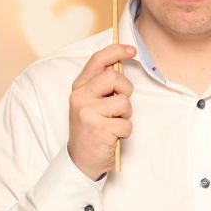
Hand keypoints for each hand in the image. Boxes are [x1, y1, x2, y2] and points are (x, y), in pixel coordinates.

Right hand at [67, 43, 135, 179]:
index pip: (98, 60)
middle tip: (120, 105)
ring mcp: (88, 112)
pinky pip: (126, 124)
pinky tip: (113, 136)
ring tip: (114, 123)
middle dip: (125, 91)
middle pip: (114, 77)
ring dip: (126, 115)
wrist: (81, 160)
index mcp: (79, 87)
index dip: (117, 51)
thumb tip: (120, 63)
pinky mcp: (99, 129)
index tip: (132, 50)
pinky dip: (125, 132)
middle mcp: (80, 97)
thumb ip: (102, 84)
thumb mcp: (91, 102)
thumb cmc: (91, 128)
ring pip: (124, 102)